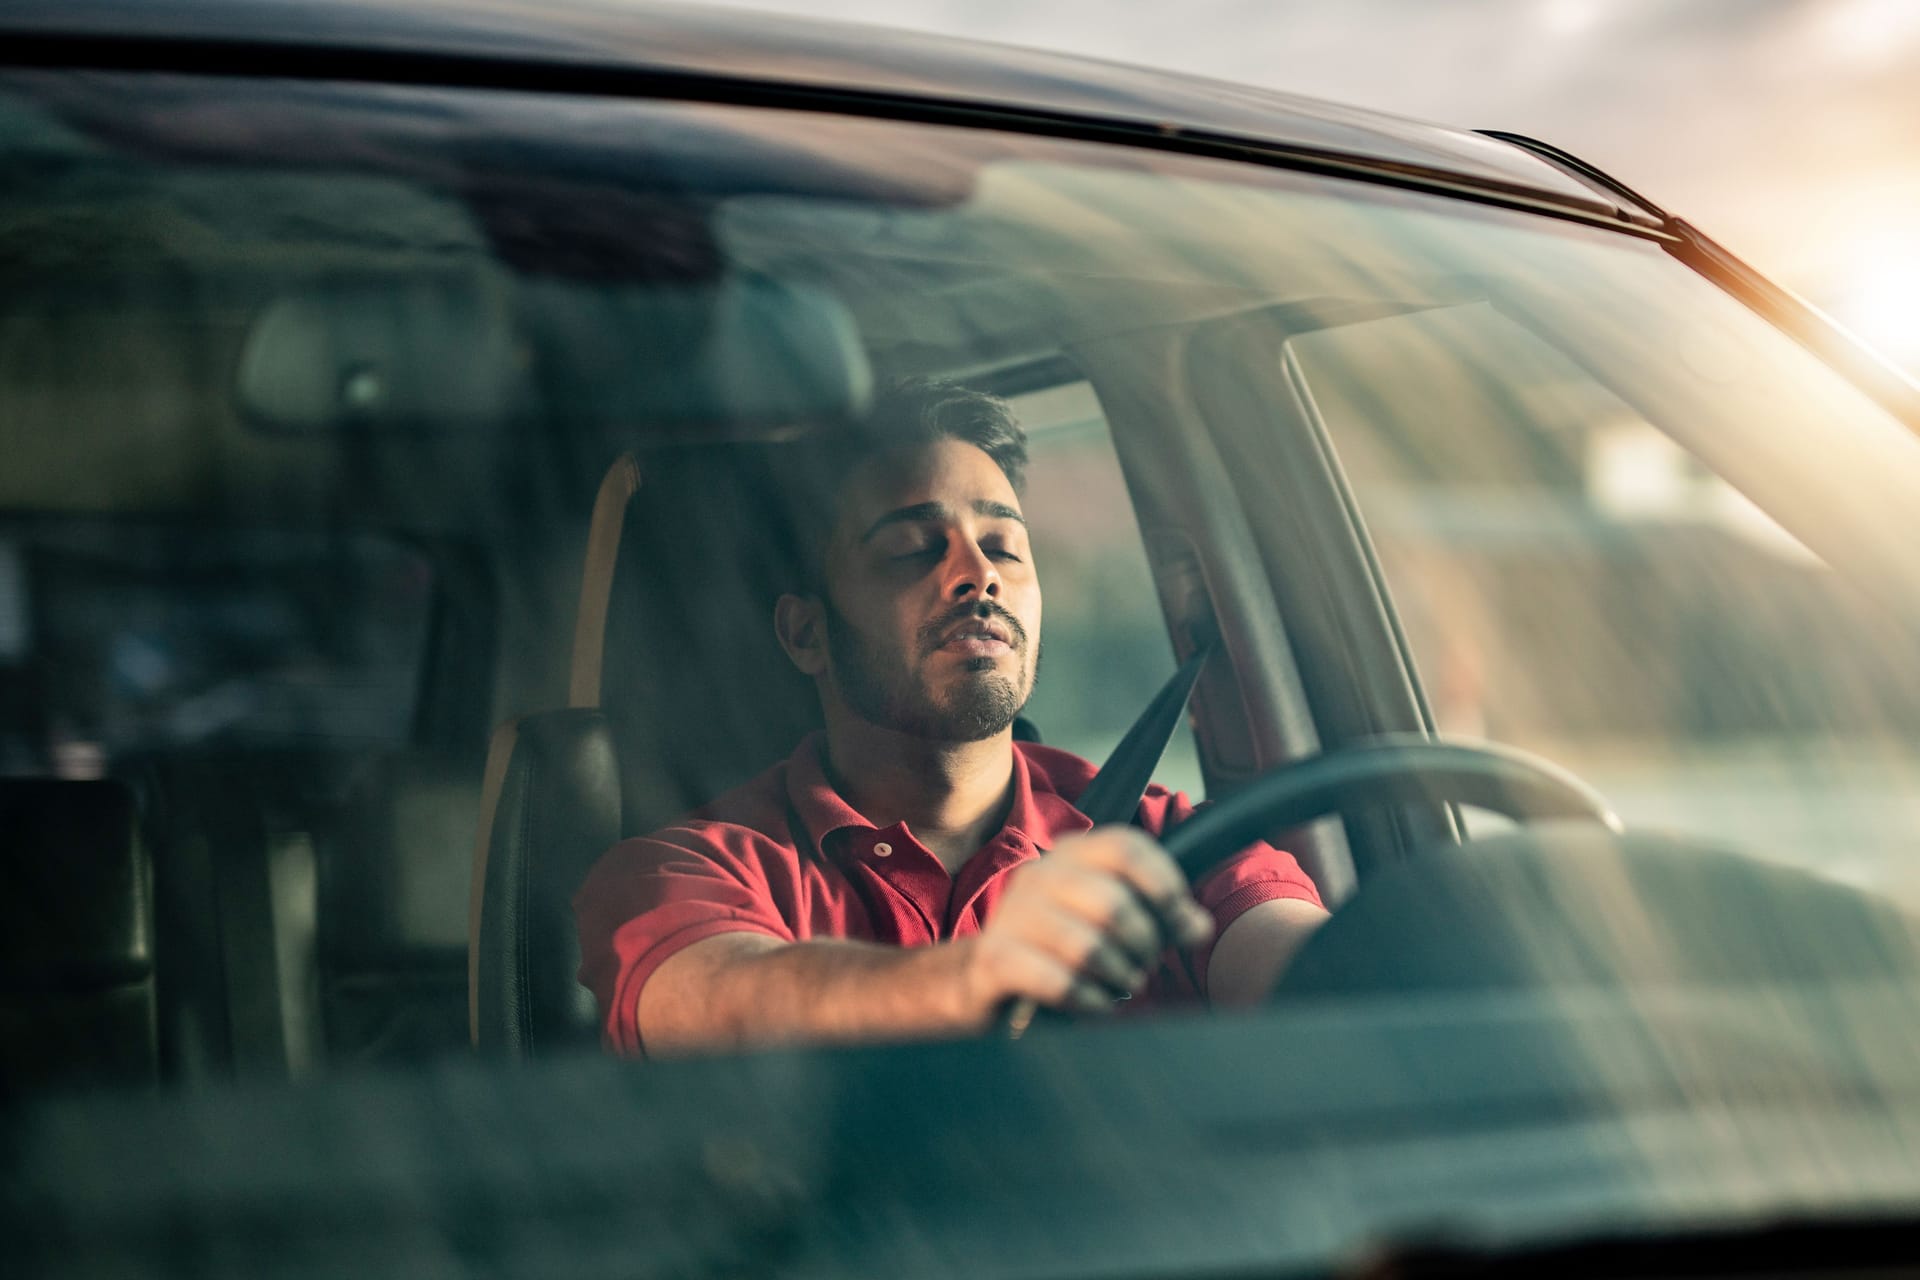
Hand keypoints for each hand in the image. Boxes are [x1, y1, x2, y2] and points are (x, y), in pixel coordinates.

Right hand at [961, 825, 1213, 1019]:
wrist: (987, 978)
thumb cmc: (1060, 946)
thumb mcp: (1108, 921)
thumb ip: (1157, 916)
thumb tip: (1198, 926)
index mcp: (1070, 855)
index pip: (1126, 847)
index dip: (1164, 884)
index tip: (1182, 923)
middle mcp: (1038, 876)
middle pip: (1113, 903)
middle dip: (1144, 945)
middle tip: (1144, 966)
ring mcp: (1012, 917)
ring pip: (1087, 947)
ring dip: (1118, 976)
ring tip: (1121, 985)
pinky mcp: (995, 960)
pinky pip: (1058, 982)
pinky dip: (1088, 1000)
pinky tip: (1094, 1003)